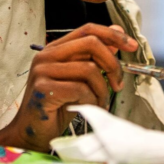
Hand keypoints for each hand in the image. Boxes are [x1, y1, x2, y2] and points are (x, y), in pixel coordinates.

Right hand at [0, 23, 136, 151]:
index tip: (132, 46)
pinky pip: (80, 89)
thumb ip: (95, 57)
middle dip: (112, 64)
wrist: (31, 133)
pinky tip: (87, 109)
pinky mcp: (43, 89)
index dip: (113, 35)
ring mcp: (42, 71)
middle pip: (91, 43)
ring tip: (99, 102)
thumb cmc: (58, 107)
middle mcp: (46, 55)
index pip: (88, 29)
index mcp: (55, 49)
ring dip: (102, 89)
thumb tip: (117, 32)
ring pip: (89, 69)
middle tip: (118, 84)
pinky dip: (91, 100)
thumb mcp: (81, 79)